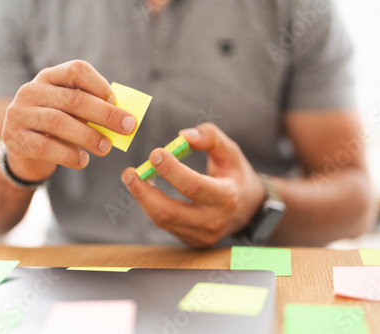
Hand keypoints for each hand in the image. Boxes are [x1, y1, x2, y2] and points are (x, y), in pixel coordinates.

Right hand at [2, 60, 136, 180]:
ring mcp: (20, 114)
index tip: (117, 101)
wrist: (23, 149)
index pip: (76, 70)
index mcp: (50, 77)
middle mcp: (32, 90)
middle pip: (73, 99)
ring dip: (88, 137)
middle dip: (105, 114)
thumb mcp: (73, 113)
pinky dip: (68, 155)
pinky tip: (83, 160)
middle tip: (128, 128)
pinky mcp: (15, 139)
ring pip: (59, 122)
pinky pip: (45, 147)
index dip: (99, 84)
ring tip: (106, 148)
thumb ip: (93, 111)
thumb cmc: (58, 127)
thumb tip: (125, 120)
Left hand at [121, 123, 264, 247]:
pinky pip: (166, 225)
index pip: (195, 186)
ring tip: (132, 178)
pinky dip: (152, 206)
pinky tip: (146, 191)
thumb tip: (182, 136)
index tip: (155, 153)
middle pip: (170, 212)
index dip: (172, 171)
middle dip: (145, 193)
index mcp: (227, 196)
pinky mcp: (192, 241)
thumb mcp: (230, 151)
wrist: (249, 209)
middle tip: (130, 173)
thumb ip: (210, 137)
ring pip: (163, 221)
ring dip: (144, 199)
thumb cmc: (235, 175)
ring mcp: (202, 236)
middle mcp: (214, 221)